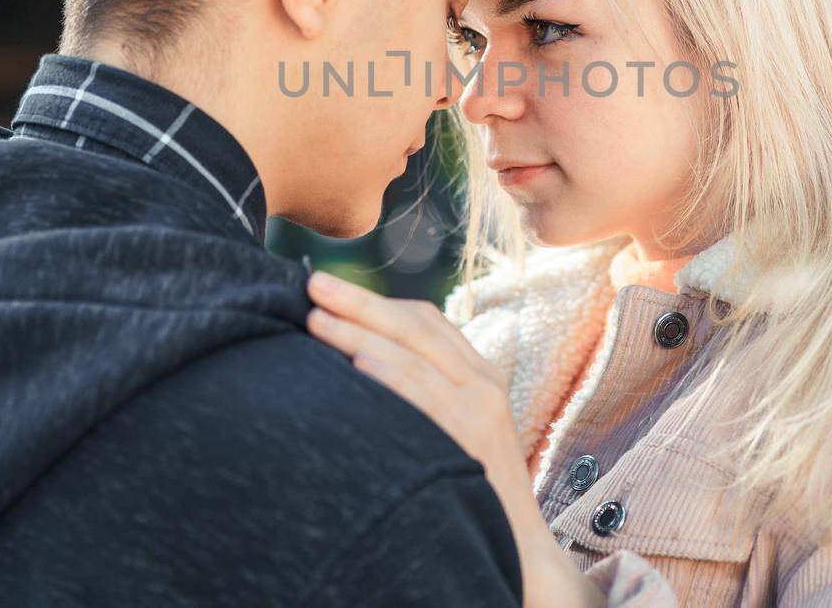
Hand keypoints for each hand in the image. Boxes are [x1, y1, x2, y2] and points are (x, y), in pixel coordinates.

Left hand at [305, 271, 602, 607]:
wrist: (520, 548)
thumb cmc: (473, 491)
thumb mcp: (455, 429)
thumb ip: (423, 395)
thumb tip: (359, 366)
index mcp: (479, 374)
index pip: (426, 320)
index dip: (376, 301)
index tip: (331, 290)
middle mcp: (483, 382)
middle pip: (415, 325)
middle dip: (360, 302)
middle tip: (312, 284)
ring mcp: (480, 408)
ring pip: (412, 354)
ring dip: (358, 333)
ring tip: (315, 321)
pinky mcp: (472, 437)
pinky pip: (424, 396)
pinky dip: (388, 374)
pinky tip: (354, 364)